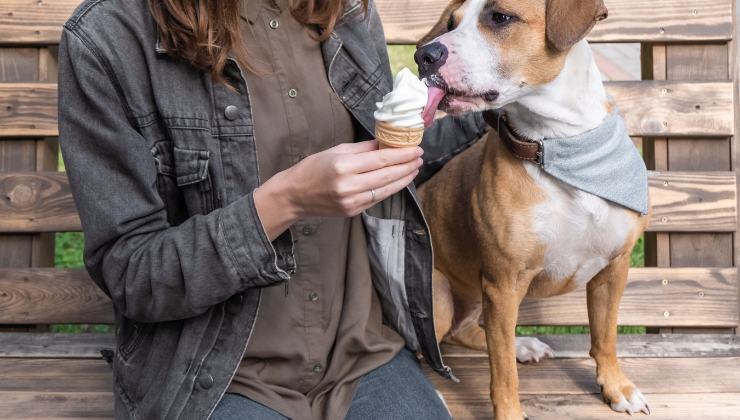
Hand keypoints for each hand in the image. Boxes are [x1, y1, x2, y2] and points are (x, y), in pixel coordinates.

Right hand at [254, 140, 422, 239]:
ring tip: (414, 169)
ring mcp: (351, 202)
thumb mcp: (336, 151)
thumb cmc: (313, 168)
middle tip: (420, 158)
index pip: (381, 160)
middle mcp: (349, 186)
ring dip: (403, 179)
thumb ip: (362, 149)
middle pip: (387, 176)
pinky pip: (377, 199)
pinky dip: (390, 189)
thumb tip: (386, 143)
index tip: (416, 149)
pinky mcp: (353, 212)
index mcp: (343, 166)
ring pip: (386, 190)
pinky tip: (398, 181)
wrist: (294, 195)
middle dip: (407, 166)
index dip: (402, 155)